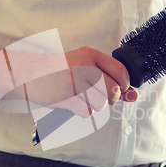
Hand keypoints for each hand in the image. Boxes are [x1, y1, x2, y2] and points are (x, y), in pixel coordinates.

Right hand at [0, 46, 137, 117]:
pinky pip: (87, 112)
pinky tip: (72, 101)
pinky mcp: (66, 96)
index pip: (122, 72)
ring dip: (94, 105)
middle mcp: (84, 65)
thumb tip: (134, 95)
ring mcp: (75, 81)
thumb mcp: (87, 68)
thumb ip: (111, 80)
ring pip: (102, 103)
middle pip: (114, 90)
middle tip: (96, 94)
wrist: (30, 74)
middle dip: (110, 98)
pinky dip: (82, 111)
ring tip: (81, 96)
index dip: (124, 85)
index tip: (117, 88)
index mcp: (91, 54)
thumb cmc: (61, 72)